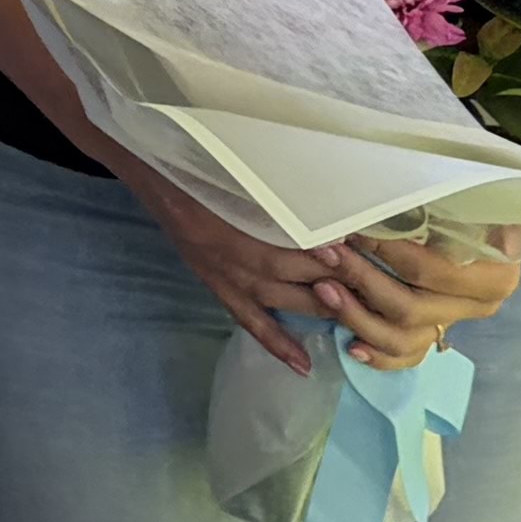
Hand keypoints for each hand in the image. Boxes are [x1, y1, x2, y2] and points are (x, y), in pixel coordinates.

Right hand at [106, 148, 365, 368]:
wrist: (152, 167)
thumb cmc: (194, 158)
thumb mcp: (229, 164)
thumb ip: (267, 181)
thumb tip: (319, 194)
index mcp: (224, 220)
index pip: (276, 245)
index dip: (313, 250)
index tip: (350, 247)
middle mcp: (223, 253)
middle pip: (283, 273)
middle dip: (327, 278)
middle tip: (369, 283)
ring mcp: (220, 274)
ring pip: (273, 298)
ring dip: (313, 306)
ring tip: (353, 313)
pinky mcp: (215, 285)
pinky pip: (249, 320)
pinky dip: (276, 342)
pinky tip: (302, 363)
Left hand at [323, 223, 520, 369]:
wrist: (481, 230)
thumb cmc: (469, 208)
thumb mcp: (468, 204)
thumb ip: (455, 212)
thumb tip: (454, 223)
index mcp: (494, 275)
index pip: (431, 270)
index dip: (388, 253)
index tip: (353, 231)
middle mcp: (478, 307)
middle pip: (411, 307)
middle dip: (362, 280)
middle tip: (327, 254)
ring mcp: (453, 325)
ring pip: (402, 339)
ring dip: (357, 317)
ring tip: (324, 289)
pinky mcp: (433, 338)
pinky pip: (404, 358)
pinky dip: (377, 356)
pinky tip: (350, 344)